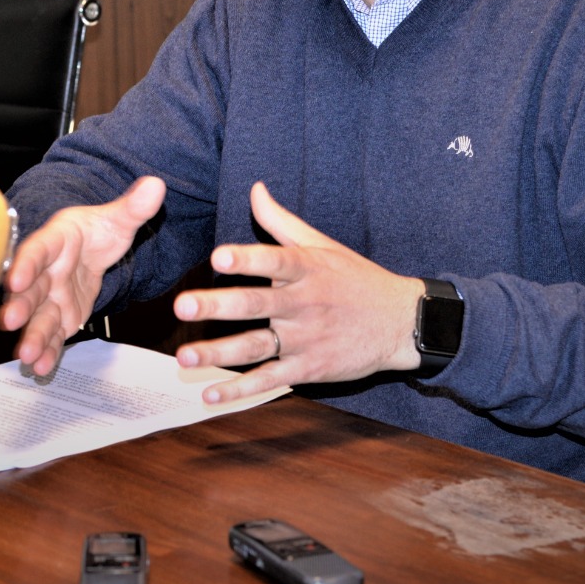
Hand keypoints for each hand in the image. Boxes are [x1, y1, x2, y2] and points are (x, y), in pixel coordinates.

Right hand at [0, 176, 165, 375]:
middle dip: (21, 306)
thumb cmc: (97, 231)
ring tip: (27, 357)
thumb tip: (156, 186)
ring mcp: (50, 297)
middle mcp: (46, 271)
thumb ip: (133, 207)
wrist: (93, 250)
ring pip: (39, 317)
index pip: (38, 250)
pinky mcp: (61, 317)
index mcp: (56, 240)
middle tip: (11, 322)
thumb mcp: (117, 219)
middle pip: (31, 289)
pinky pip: (53, 335)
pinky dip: (48, 351)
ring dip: (32, 336)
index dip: (26, 264)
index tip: (16, 280)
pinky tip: (42, 369)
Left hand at [173, 182, 425, 404]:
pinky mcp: (310, 368)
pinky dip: (240, 390)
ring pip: (256, 346)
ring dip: (219, 353)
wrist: (402, 322)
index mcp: (306, 269)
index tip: (218, 256)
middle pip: (256, 305)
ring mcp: (306, 339)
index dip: (247, 259)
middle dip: (217, 306)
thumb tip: (255, 189)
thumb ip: (281, 221)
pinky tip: (210, 394)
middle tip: (183, 307)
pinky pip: (270, 380)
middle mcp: (304, 303)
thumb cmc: (355, 278)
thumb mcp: (323, 245)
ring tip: (184, 356)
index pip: (274, 260)